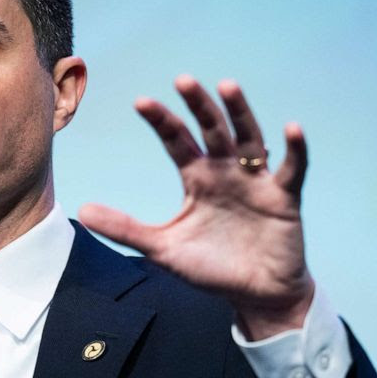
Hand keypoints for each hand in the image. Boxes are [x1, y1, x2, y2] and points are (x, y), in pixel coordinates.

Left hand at [79, 75, 313, 339]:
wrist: (255, 296)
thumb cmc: (211, 268)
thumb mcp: (162, 248)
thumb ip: (126, 228)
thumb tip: (82, 211)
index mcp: (197, 178)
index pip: (176, 141)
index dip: (161, 121)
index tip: (142, 103)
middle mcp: (225, 172)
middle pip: (211, 130)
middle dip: (198, 106)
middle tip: (183, 81)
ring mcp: (256, 182)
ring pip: (249, 139)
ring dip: (240, 113)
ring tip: (227, 87)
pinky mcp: (283, 198)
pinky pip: (292, 170)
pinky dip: (294, 150)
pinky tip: (290, 129)